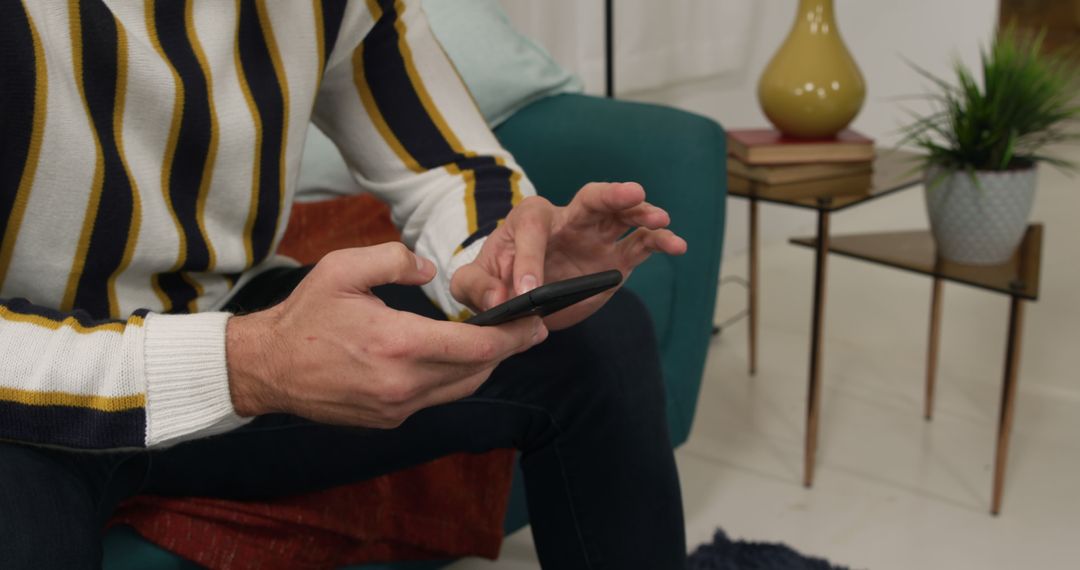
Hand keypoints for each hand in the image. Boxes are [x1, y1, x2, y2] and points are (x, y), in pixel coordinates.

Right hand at [226, 243, 546, 426]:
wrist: (267, 368)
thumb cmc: (305, 315)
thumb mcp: (343, 268)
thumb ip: (394, 259)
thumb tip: (430, 270)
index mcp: (398, 344)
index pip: (477, 348)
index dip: (514, 336)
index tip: (537, 323)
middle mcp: (403, 384)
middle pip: (477, 372)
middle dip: (508, 351)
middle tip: (530, 329)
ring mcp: (396, 407)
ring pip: (459, 390)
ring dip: (484, 367)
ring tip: (501, 343)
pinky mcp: (388, 419)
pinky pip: (435, 400)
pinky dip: (453, 380)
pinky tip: (457, 359)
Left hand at [451, 182, 686, 329]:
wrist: (518, 297)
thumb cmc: (494, 281)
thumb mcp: (471, 284)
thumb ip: (476, 287)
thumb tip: (502, 299)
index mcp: (529, 220)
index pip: (532, 232)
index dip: (528, 262)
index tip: (527, 291)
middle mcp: (567, 220)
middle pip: (592, 198)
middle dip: (612, 194)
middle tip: (633, 193)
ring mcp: (596, 237)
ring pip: (622, 216)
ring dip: (642, 214)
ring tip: (660, 219)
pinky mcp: (614, 258)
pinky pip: (640, 244)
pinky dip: (659, 241)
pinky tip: (676, 245)